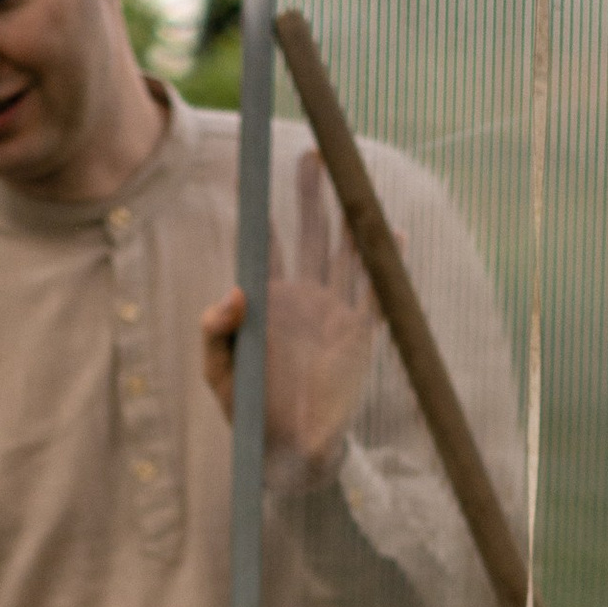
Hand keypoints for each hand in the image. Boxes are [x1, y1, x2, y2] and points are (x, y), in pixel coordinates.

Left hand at [199, 145, 378, 474]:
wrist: (288, 452)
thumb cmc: (249, 410)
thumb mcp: (219, 374)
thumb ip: (215, 333)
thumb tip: (233, 291)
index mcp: (269, 302)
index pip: (263, 246)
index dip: (259, 211)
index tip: (252, 171)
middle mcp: (304, 299)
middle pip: (309, 235)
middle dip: (310, 196)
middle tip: (312, 154)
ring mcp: (334, 314)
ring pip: (344, 254)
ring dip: (348, 218)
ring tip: (352, 179)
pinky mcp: (359, 336)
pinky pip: (376, 294)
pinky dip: (384, 265)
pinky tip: (392, 232)